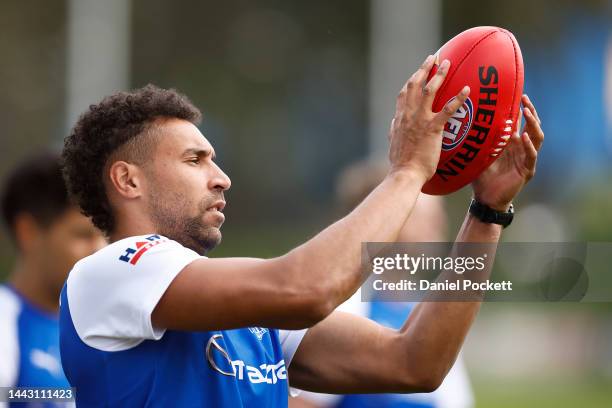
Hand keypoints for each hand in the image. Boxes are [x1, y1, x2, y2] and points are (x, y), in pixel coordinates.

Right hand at [388, 55, 469, 182]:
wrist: (405, 174)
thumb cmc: (400, 163)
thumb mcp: (393, 143)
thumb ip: (394, 130)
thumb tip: (393, 123)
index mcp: (399, 119)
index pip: (404, 93)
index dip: (412, 79)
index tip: (420, 70)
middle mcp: (408, 115)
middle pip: (415, 85)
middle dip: (425, 69)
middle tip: (434, 57)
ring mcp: (420, 120)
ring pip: (429, 91)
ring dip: (439, 75)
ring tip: (448, 63)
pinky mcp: (432, 129)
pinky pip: (447, 110)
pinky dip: (457, 98)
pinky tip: (467, 89)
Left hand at [472, 94, 543, 210]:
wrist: (485, 198)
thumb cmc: (481, 176)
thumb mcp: (480, 154)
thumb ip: (480, 139)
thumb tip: (466, 121)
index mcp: (512, 143)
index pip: (521, 122)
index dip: (522, 108)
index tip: (519, 94)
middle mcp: (522, 148)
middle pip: (532, 125)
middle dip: (530, 111)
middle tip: (525, 98)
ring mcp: (527, 159)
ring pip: (537, 137)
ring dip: (533, 124)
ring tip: (528, 112)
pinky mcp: (527, 170)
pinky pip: (531, 155)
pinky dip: (529, 145)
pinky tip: (525, 137)